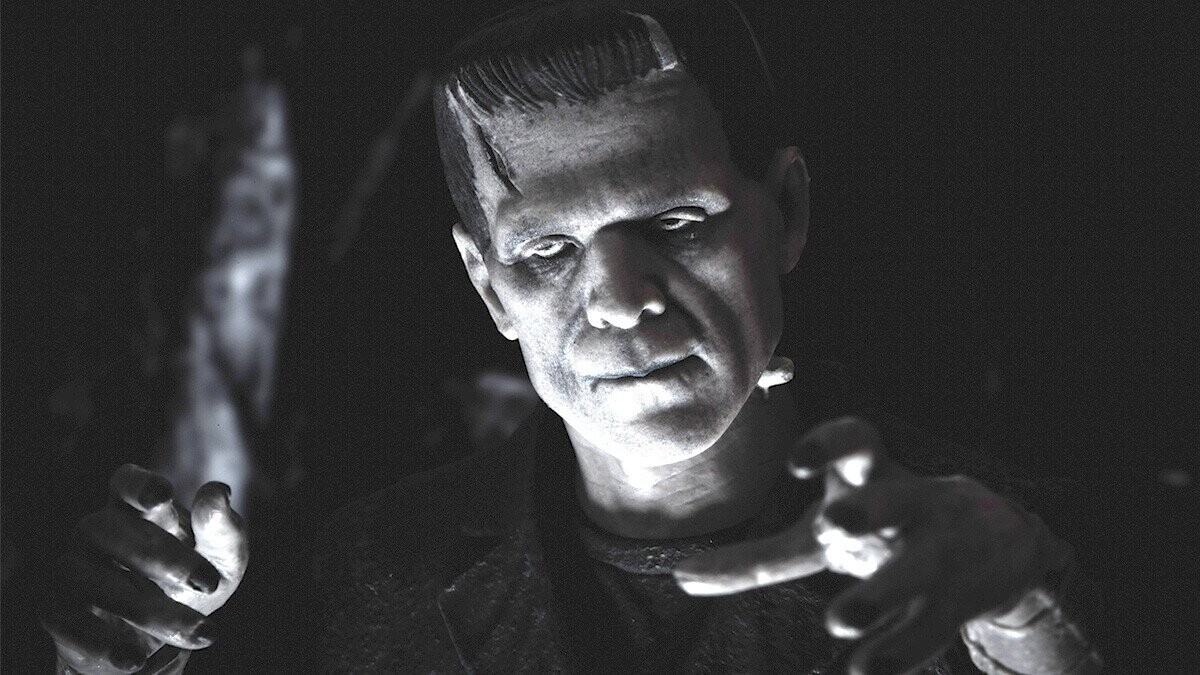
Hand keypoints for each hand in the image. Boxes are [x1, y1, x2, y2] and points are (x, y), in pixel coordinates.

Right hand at [39, 464, 248, 672]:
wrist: (157, 640)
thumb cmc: (192, 581)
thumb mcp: (222, 560)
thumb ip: (223, 529)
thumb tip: (218, 492)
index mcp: (136, 509)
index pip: (126, 483)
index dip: (140, 485)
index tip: (161, 496)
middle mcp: (96, 532)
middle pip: (113, 531)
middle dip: (164, 557)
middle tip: (209, 584)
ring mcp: (72, 570)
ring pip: (98, 582)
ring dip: (150, 611)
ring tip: (199, 632)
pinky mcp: (58, 612)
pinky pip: (72, 625)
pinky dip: (105, 644)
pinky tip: (136, 660)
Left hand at [673, 417, 1068, 674]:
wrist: (1002, 542)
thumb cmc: (885, 528)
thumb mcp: (827, 533)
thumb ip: (759, 556)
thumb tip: (680, 577)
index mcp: (875, 476)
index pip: (856, 441)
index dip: (828, 444)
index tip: (794, 464)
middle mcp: (911, 506)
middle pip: (891, 501)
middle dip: (865, 511)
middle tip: (833, 526)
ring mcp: (940, 554)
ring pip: (914, 571)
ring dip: (877, 594)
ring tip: (839, 620)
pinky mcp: (961, 601)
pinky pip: (929, 629)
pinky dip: (895, 654)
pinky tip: (862, 672)